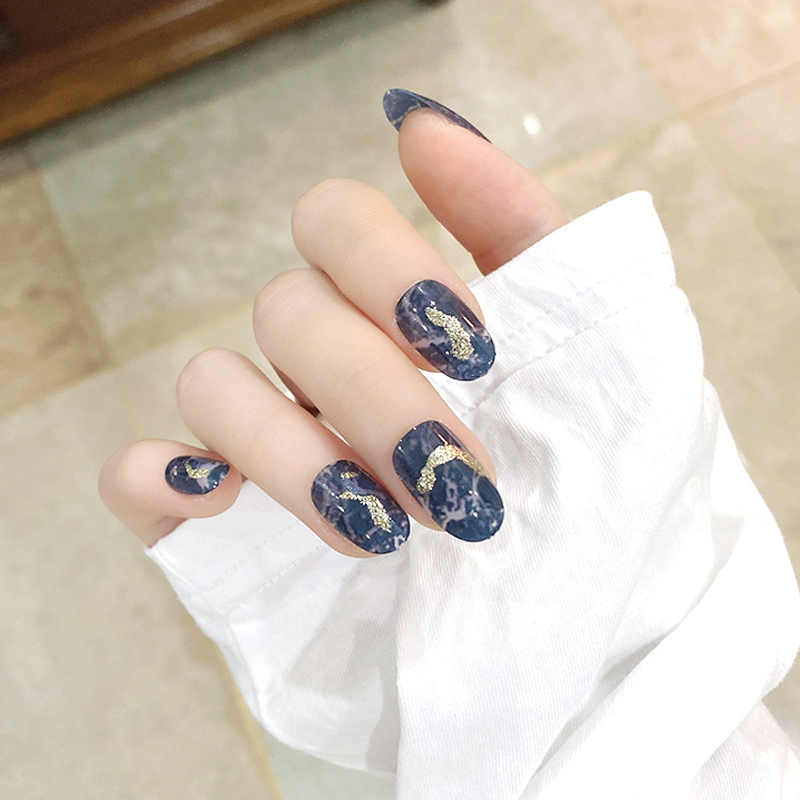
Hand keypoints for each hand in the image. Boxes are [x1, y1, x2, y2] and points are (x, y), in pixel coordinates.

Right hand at [98, 91, 567, 556]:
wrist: (593, 605)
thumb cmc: (603, 471)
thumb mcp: (601, 336)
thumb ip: (519, 225)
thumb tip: (418, 123)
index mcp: (390, 308)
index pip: (333, 219)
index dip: (388, 267)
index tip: (474, 347)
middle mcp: (319, 360)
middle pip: (286, 312)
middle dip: (374, 395)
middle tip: (458, 478)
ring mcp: (265, 440)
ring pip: (211, 385)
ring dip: (296, 455)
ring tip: (387, 531)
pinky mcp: (220, 529)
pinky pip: (134, 479)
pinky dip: (160, 481)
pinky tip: (225, 508)